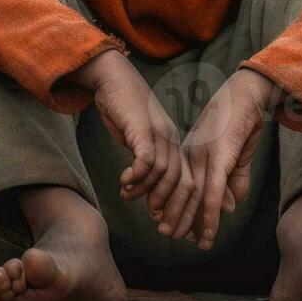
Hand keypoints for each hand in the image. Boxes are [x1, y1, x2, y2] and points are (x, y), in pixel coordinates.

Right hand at [67, 49, 197, 237]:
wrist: (113, 77)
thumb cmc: (124, 110)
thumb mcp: (139, 138)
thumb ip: (145, 160)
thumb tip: (141, 188)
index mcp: (175, 143)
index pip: (189, 180)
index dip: (181, 206)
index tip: (168, 223)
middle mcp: (172, 138)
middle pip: (182, 181)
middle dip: (171, 207)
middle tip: (156, 222)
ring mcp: (159, 131)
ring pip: (163, 172)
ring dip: (146, 190)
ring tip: (128, 196)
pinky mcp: (142, 126)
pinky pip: (146, 158)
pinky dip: (137, 175)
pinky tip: (124, 181)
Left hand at [182, 68, 280, 249]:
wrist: (248, 93)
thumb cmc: (241, 122)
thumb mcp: (236, 156)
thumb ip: (233, 181)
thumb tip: (229, 207)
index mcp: (190, 154)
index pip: (179, 187)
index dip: (174, 206)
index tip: (174, 224)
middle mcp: (192, 156)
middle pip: (180, 193)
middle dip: (175, 216)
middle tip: (169, 235)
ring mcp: (204, 155)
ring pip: (194, 197)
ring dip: (189, 222)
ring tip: (188, 241)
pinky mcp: (219, 156)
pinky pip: (213, 192)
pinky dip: (210, 215)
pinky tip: (208, 233)